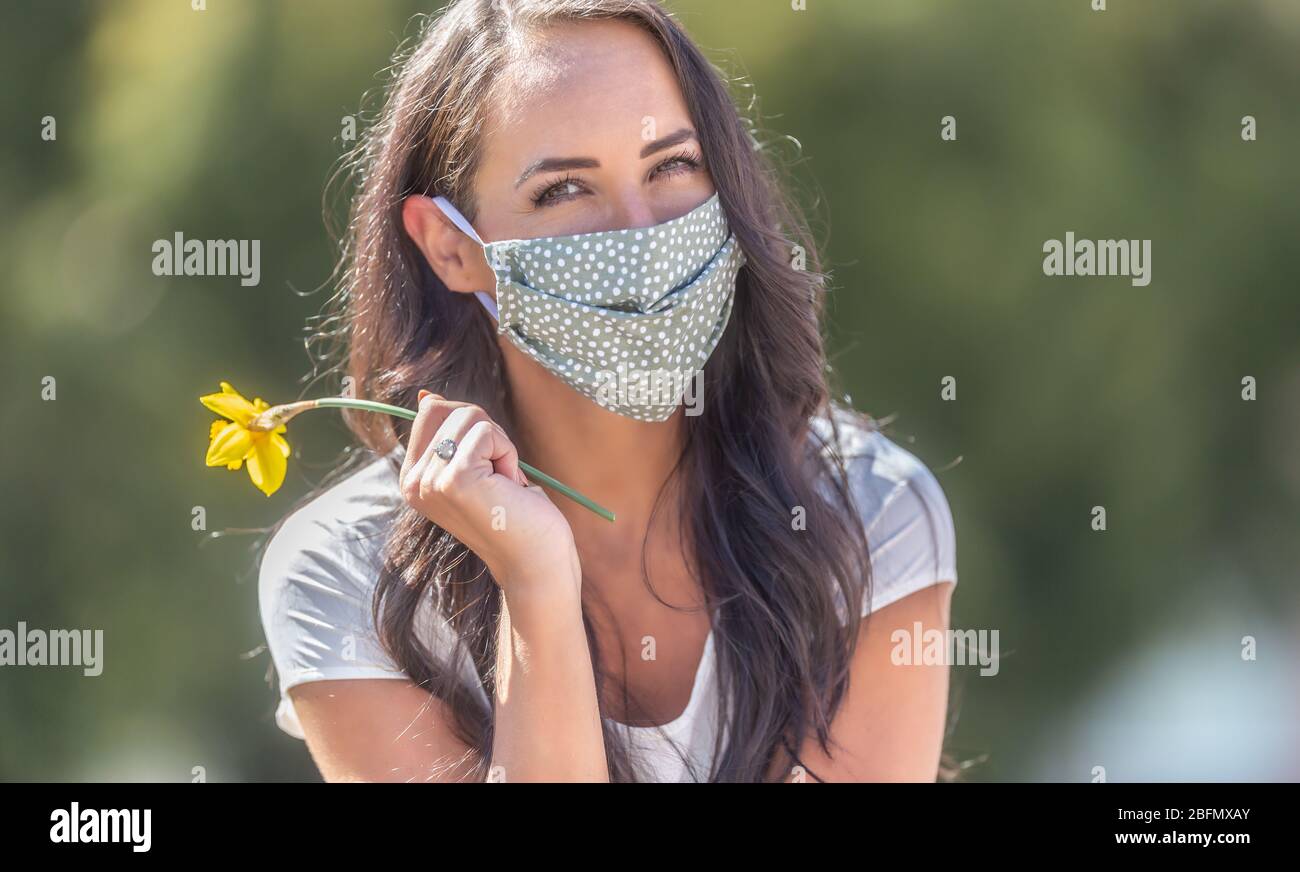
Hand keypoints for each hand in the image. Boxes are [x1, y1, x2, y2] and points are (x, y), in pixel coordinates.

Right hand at [398, 391, 579, 599]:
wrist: (536, 564)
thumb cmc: (516, 516)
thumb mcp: (478, 467)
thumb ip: (450, 435)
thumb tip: (427, 398)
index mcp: (413, 479)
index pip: (432, 412)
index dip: (472, 428)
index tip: (486, 470)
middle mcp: (413, 482)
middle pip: (449, 408)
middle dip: (487, 433)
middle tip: (499, 478)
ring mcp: (430, 481)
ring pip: (470, 416)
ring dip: (501, 446)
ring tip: (503, 487)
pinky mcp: (454, 479)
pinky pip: (487, 432)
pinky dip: (508, 454)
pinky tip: (509, 489)